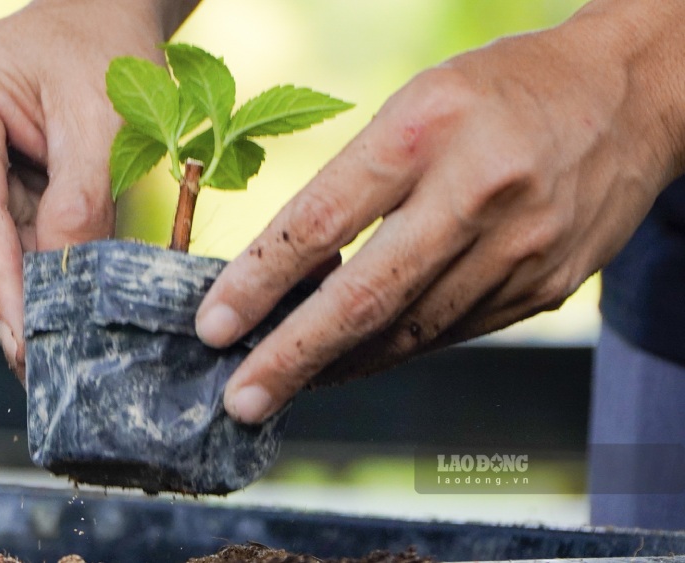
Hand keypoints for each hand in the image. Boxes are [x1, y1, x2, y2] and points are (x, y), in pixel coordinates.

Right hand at [0, 0, 194, 378]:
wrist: (86, 20)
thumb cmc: (96, 52)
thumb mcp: (103, 119)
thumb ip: (82, 200)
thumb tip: (62, 280)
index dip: (3, 290)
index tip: (27, 348)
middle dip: (14, 296)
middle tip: (54, 357)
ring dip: (18, 280)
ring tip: (63, 320)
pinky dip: (15, 262)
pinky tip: (45, 287)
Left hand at [196, 0, 684, 423]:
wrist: (627, 96)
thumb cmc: (496, 94)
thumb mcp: (415, 105)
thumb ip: (357, 183)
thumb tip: (292, 275)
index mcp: (426, 128)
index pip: (322, 219)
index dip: (259, 281)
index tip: (213, 326)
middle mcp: (477, 191)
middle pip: (365, 296)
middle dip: (292, 357)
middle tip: (240, 399)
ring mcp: (519, 247)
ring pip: (410, 330)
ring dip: (339, 365)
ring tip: (286, 384)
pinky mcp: (545, 285)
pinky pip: (451, 333)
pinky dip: (394, 352)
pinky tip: (355, 361)